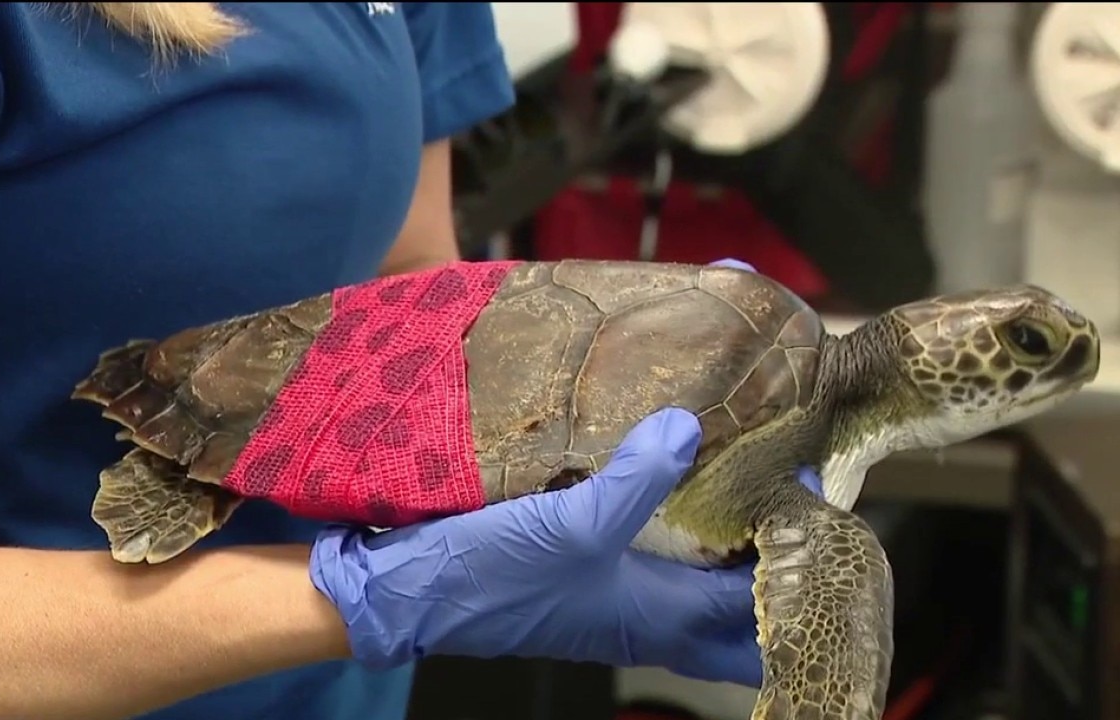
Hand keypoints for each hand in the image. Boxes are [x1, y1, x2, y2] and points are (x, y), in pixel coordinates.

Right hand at [310, 407, 823, 684]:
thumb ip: (637, 479)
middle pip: (738, 596)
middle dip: (772, 548)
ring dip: (723, 527)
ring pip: (696, 569)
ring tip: (735, 457)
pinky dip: (672, 514)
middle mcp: (647, 610)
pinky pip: (650, 547)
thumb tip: (689, 429)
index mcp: (662, 614)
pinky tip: (658, 464)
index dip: (800, 545)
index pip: (763, 598)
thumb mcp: (570, 525)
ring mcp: (614, 592)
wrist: (404, 595)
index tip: (811, 475)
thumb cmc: (486, 579)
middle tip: (785, 473)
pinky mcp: (582, 569)